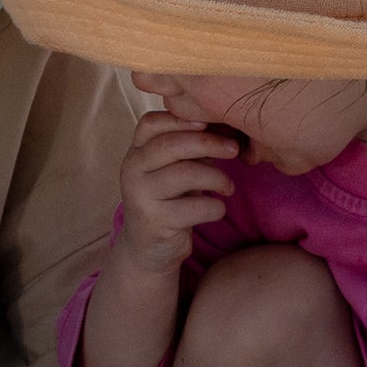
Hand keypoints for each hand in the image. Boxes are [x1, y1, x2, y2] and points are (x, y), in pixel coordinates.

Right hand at [113, 109, 243, 271]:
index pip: (151, 123)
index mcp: (136, 152)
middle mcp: (132, 171)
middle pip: (171, 145)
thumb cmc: (169, 199)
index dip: (181, 119)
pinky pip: (196, 207)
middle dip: (208, 142)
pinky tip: (216, 209)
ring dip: (217, 178)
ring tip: (228, 187)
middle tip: (234, 148)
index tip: (209, 123)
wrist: (149, 247)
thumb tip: (226, 125)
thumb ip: (191, 147)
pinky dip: (215, 207)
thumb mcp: (175, 169)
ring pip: (185, 174)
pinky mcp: (155, 222)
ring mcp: (141, 197)